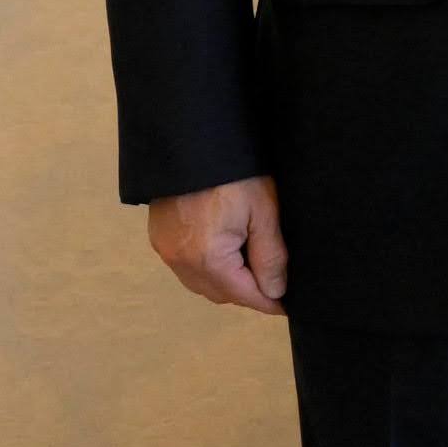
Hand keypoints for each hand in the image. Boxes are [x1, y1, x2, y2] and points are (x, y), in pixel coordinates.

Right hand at [147, 177, 287, 314]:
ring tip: (252, 265)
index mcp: (207, 258)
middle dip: (248, 292)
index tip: (287, 306)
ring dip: (226, 281)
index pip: (244, 295)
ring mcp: (165, 250)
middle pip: (221, 294)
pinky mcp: (159, 237)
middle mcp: (180, 261)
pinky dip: (207, 268)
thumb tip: (275, 292)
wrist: (193, 140)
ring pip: (201, 283)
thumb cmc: (234, 173)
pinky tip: (226, 252)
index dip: (269, 302)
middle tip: (274, 282)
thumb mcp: (263, 212)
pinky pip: (186, 267)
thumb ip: (271, 257)